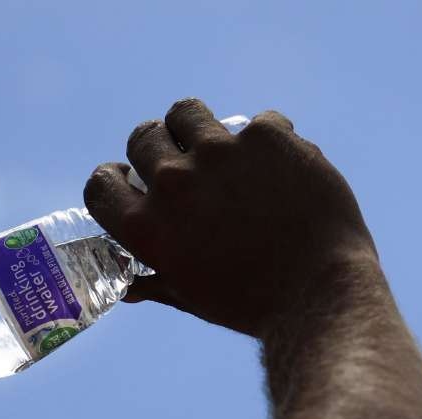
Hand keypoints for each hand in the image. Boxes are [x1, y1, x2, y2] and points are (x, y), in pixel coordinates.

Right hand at [84, 98, 380, 337]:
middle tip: (179, 159)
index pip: (102, 183)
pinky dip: (265, 141)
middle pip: (143, 138)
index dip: (114, 177)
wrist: (319, 293)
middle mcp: (173, 183)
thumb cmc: (248, 303)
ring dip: (195, 125)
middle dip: (156, 146)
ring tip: (216, 143)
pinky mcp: (265, 137)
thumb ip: (153, 282)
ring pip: (186, 112)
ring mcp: (218, 153)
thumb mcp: (188, 296)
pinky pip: (257, 122)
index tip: (128, 177)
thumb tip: (129, 288)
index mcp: (145, 225)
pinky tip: (277, 165)